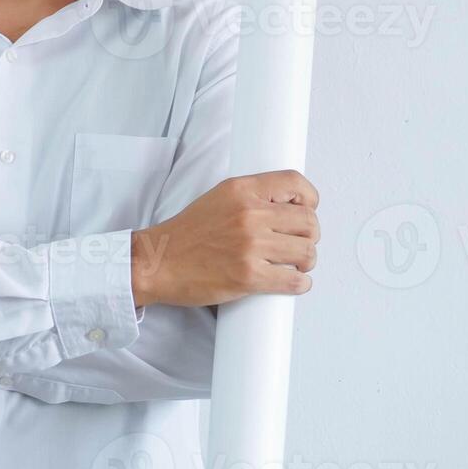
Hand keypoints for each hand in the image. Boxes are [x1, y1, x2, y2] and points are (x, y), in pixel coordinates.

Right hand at [130, 169, 320, 307]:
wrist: (157, 263)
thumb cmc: (184, 235)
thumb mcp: (217, 199)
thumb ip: (250, 198)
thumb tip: (285, 207)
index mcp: (241, 190)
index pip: (295, 184)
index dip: (310, 199)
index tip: (308, 210)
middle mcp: (248, 214)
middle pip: (308, 222)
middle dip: (308, 236)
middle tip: (298, 244)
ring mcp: (250, 245)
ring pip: (307, 252)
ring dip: (306, 262)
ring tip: (294, 264)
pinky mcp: (249, 276)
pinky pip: (294, 281)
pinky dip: (299, 284)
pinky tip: (291, 281)